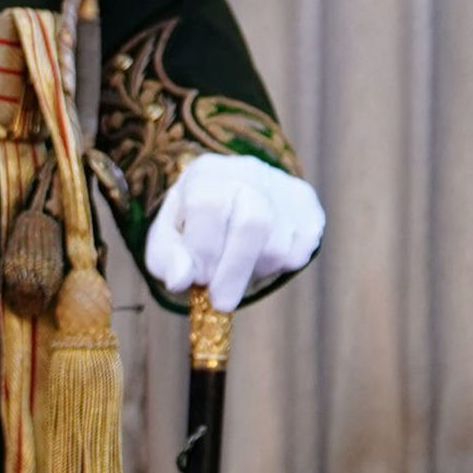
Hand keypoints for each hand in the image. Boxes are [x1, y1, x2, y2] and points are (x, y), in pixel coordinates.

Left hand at [144, 154, 324, 311]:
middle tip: (222, 301)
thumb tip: (180, 279)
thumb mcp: (165, 243)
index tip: (199, 279)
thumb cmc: (190, 231)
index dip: (204, 249)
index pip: (209, 204)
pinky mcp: (306, 204)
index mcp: (205, 173)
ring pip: (279, 242)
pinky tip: (259, 261)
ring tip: (237, 271)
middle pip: (254, 221)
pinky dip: (280, 267)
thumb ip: (167, 260)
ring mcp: (281, 184)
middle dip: (234, 271)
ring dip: (255, 271)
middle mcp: (248, 170)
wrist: (225, 210)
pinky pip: (302, 248)